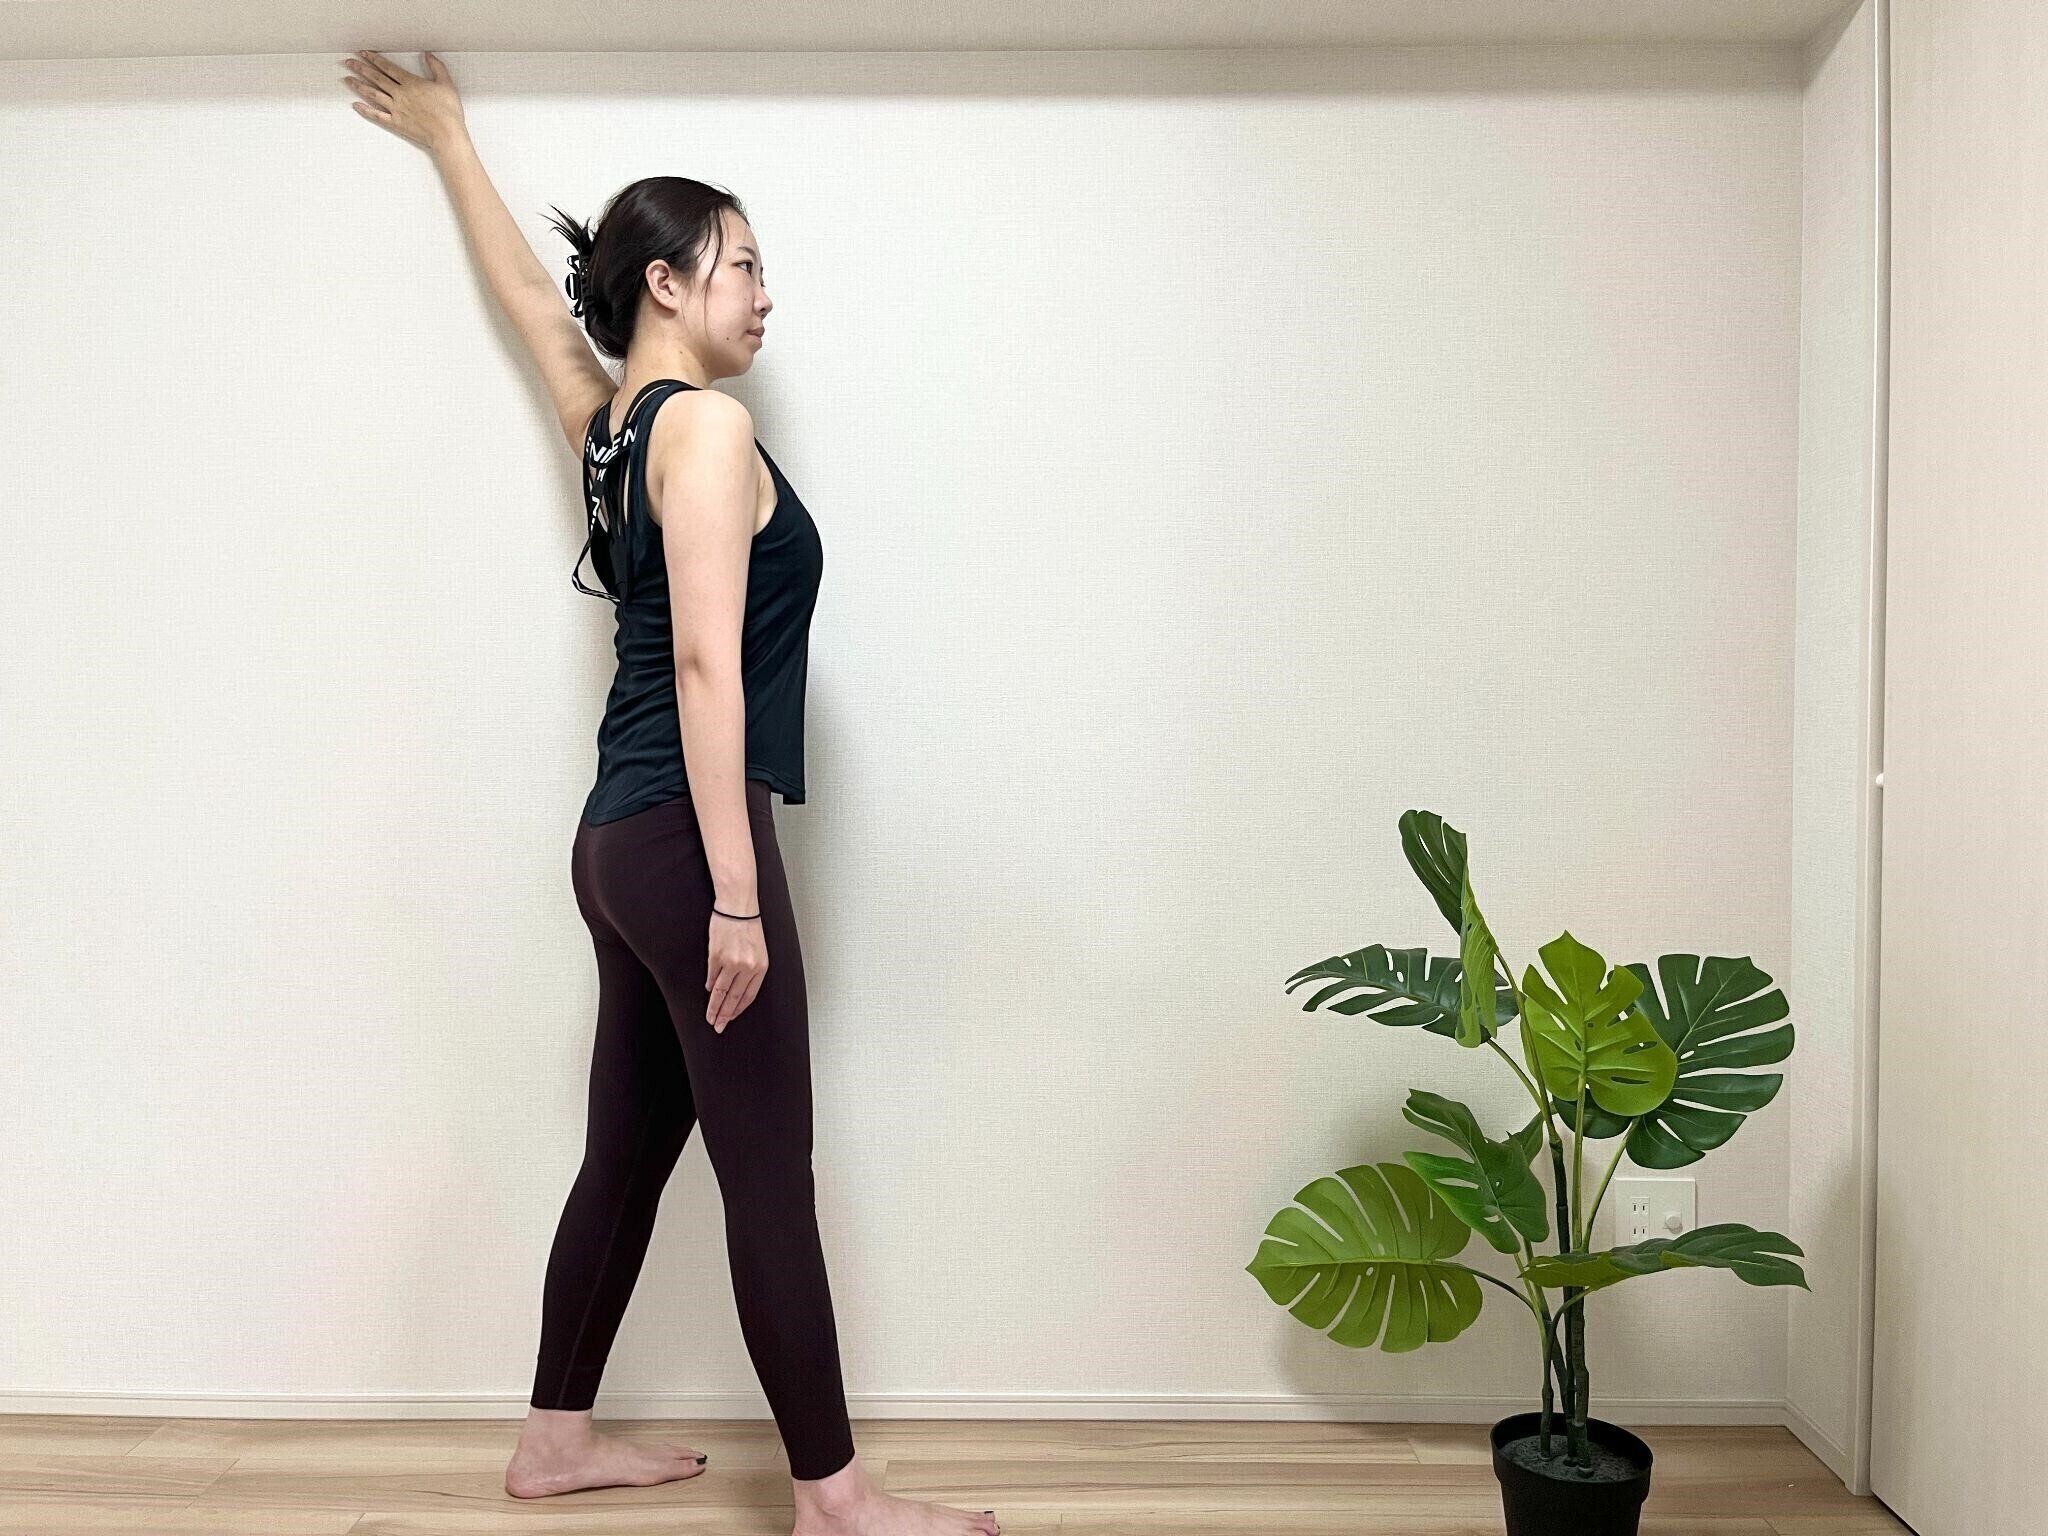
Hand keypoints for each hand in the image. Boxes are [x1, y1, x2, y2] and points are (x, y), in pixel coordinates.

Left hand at [341, 50, 465, 154]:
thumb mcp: (447, 84)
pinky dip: (365, 110)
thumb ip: (437, 67)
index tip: (363, 53)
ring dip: (359, 85)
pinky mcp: (396, 122)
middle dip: (361, 68)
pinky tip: (356, 105)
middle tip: (349, 62)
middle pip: (376, 78)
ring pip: (373, 94)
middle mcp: (400, 94)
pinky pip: (377, 115)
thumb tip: (428, 55)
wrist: (447, 134)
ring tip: (347, 79)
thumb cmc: (449, 111)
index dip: (374, 59)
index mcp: (411, 83)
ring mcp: (396, 109)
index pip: (388, 67)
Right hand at [705, 911, 766, 1032]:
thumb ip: (749, 970)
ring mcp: (731, 962)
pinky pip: (712, 976)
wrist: (738, 905)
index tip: (731, 1019)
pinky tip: (708, 992)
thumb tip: (734, 990)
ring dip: (714, 1006)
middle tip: (718, 1026)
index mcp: (761, 966)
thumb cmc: (748, 926)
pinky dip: (710, 986)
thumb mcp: (758, 950)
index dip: (739, 1010)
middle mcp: (747, 967)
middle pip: (733, 998)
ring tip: (710, 1017)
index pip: (749, 996)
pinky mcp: (716, 956)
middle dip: (725, 1015)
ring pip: (720, 991)